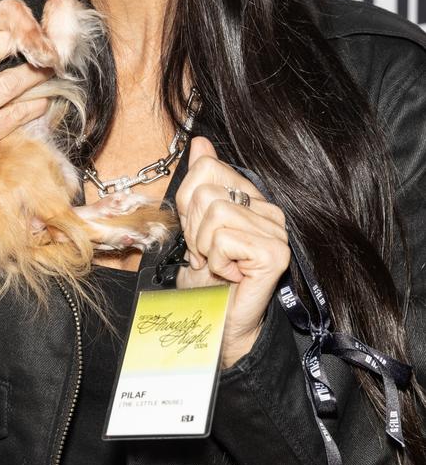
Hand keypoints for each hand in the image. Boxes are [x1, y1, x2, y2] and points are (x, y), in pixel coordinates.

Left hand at [175, 136, 289, 367]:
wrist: (217, 323)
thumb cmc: (207, 280)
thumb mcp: (191, 226)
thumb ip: (197, 184)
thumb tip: (200, 142)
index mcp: (251, 197)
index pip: (206, 167)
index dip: (188, 204)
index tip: (198, 233)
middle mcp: (269, 209)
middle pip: (205, 190)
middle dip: (193, 228)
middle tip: (207, 254)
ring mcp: (276, 230)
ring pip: (214, 212)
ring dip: (204, 247)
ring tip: (218, 264)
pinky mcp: (274, 252)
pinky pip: (223, 238)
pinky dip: (216, 262)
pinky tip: (229, 275)